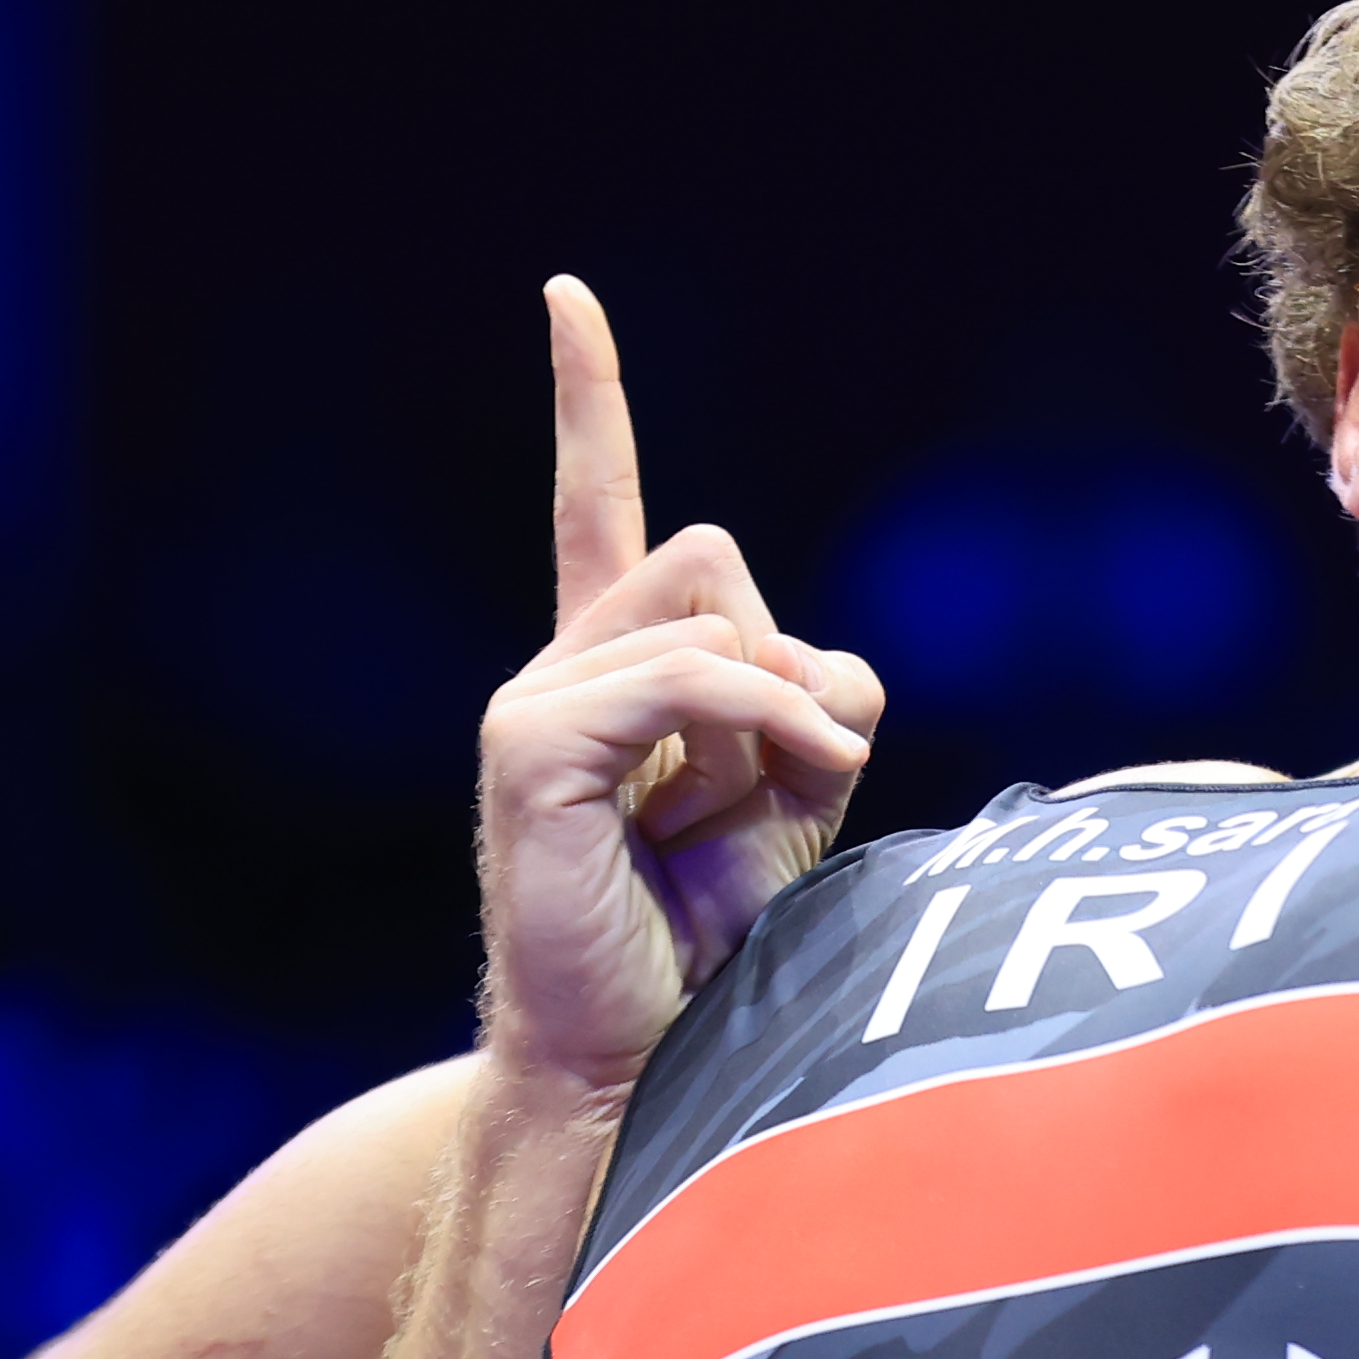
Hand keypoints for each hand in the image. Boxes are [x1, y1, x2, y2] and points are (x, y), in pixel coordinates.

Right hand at [476, 279, 881, 1094]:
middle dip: (781, 666)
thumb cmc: (716, 943)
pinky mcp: (532, 749)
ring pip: (718, 621)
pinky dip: (762, 728)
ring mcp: (536, 705)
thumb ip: (813, 703)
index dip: (590, 400)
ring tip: (729, 833)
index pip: (600, 506)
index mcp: (614, 670)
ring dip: (776, 724)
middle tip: (761, 791)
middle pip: (715, 559)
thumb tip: (825, 669)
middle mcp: (564, 670)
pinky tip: (773, 794)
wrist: (640, 1061)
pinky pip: (692, 679)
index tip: (566, 296)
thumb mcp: (796, 797)